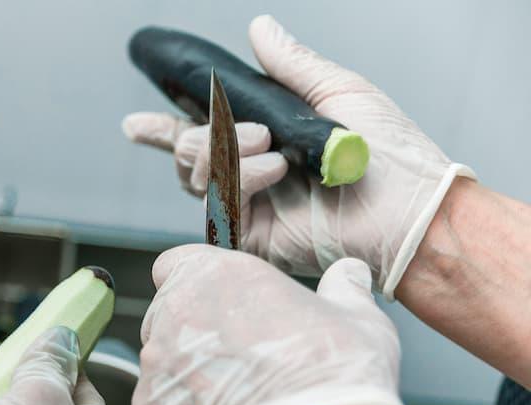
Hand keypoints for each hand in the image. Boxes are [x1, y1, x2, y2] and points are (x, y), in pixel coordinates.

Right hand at [122, 14, 473, 297]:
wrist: (409, 208)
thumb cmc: (389, 154)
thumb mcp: (338, 92)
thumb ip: (291, 65)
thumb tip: (259, 26)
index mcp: (267, 142)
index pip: (202, 134)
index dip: (164, 130)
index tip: (135, 124)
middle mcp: (252, 176)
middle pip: (188, 155)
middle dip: (201, 137)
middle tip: (249, 132)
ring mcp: (249, 208)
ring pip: (196, 177)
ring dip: (224, 155)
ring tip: (269, 150)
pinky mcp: (251, 238)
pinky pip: (218, 206)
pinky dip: (240, 182)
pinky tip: (272, 173)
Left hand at [133, 244, 408, 404]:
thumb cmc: (331, 379)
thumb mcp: (358, 321)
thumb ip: (344, 291)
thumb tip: (349, 275)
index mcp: (213, 276)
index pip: (176, 265)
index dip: (195, 283)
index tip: (221, 303)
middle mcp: (172, 316)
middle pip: (167, 317)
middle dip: (194, 334)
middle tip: (240, 360)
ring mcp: (154, 368)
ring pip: (162, 368)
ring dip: (188, 380)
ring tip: (236, 404)